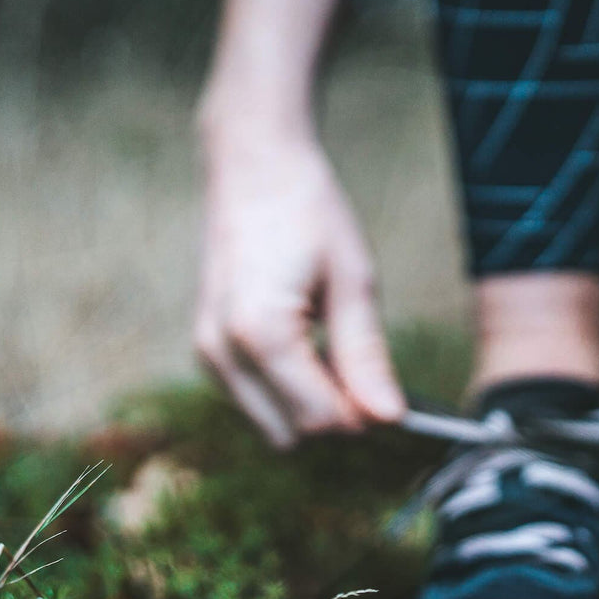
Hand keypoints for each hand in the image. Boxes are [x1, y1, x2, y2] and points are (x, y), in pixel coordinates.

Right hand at [194, 113, 403, 447]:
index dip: (362, 415)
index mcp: (260, 332)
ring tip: (333, 347)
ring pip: (271, 424)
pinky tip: (307, 346)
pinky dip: (287, 390)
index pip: (319, 418)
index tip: (391, 393)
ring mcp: (207, 352)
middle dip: (334, 415)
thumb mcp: (354, 281)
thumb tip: (390, 417)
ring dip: (309, 404)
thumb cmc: (307, 212)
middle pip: (292, 432)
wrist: (254, 167)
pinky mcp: (207, 349)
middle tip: (362, 366)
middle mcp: (222, 351)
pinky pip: (255, 400)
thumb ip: (366, 356)